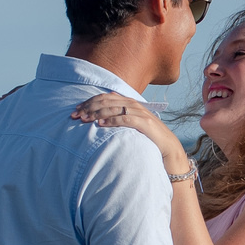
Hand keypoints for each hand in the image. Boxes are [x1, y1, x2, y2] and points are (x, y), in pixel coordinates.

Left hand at [71, 92, 185, 161]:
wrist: (168, 147)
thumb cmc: (147, 137)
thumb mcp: (131, 124)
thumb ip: (118, 117)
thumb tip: (98, 118)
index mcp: (129, 102)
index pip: (105, 97)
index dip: (89, 102)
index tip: (75, 110)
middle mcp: (133, 104)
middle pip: (106, 101)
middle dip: (89, 107)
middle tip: (75, 115)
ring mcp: (140, 112)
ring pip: (113, 108)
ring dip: (96, 113)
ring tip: (84, 119)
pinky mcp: (145, 123)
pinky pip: (125, 119)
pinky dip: (111, 120)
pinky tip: (100, 123)